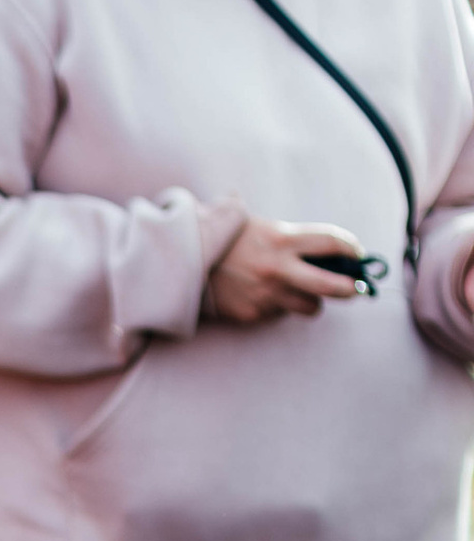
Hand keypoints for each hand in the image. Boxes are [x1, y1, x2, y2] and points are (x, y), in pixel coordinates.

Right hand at [201, 219, 368, 324]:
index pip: (333, 244)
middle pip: (333, 285)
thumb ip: (294, 237)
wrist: (184, 260)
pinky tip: (262, 295)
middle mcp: (279, 269)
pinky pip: (279, 314)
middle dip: (352, 289)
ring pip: (310, 307)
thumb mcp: (262, 226)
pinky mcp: (252, 314)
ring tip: (301, 291)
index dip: (353, 250)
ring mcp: (266, 295)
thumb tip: (331, 251)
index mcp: (283, 239)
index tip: (358, 255)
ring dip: (312, 300)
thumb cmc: (228, 239)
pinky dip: (278, 307)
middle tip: (357, 289)